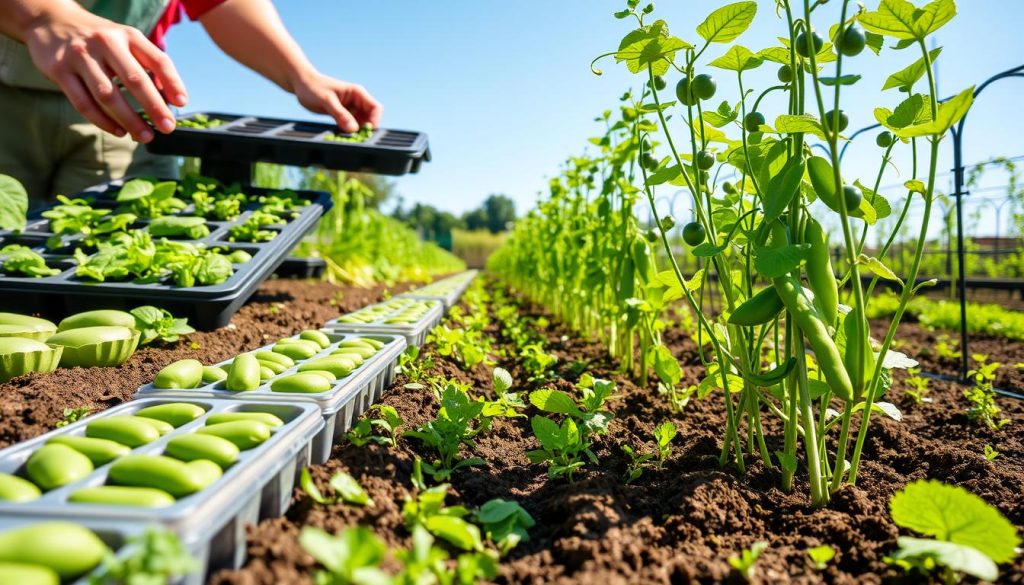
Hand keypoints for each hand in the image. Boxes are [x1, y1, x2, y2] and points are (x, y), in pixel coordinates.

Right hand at [24, 10, 186, 141]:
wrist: (50, 20)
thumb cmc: (98, 38)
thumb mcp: (124, 40)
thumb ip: (146, 63)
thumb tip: (170, 97)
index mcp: (128, 35)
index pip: (157, 59)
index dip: (173, 82)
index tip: (182, 103)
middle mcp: (105, 42)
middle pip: (135, 79)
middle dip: (154, 107)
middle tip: (167, 128)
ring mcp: (80, 56)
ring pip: (108, 95)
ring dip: (129, 120)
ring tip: (145, 136)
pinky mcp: (58, 70)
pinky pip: (83, 102)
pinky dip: (103, 121)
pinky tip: (118, 131)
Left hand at [292, 71, 381, 132]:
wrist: (301, 84)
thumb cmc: (313, 87)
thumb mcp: (326, 101)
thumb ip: (340, 114)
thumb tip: (353, 129)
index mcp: (357, 93)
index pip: (375, 108)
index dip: (374, 121)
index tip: (364, 130)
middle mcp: (356, 101)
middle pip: (370, 118)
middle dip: (364, 129)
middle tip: (352, 137)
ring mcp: (350, 108)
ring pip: (360, 124)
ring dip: (355, 132)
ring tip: (344, 135)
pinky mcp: (343, 115)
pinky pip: (350, 126)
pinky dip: (347, 131)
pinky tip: (339, 134)